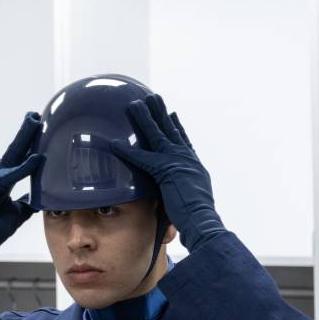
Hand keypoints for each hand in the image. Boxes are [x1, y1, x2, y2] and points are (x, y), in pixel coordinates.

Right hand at [0, 113, 42, 285]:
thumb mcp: (15, 215)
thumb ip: (27, 203)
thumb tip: (40, 198)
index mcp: (3, 181)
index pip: (20, 159)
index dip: (31, 145)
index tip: (42, 130)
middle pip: (16, 151)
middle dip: (27, 133)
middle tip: (36, 115)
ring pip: (11, 156)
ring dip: (23, 139)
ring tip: (34, 122)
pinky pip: (9, 176)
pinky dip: (23, 167)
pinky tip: (35, 158)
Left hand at [109, 94, 224, 251]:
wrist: (203, 222)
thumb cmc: (197, 219)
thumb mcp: (190, 199)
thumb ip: (181, 191)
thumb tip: (176, 195)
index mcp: (194, 166)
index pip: (183, 141)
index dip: (176, 127)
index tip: (172, 113)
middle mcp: (187, 159)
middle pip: (171, 131)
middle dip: (161, 113)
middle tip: (153, 97)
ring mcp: (178, 162)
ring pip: (157, 136)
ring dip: (144, 119)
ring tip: (134, 104)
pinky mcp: (166, 171)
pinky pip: (142, 158)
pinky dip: (127, 151)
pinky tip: (115, 143)